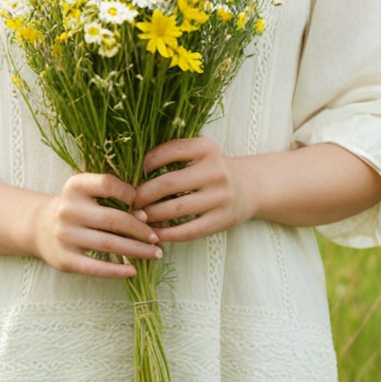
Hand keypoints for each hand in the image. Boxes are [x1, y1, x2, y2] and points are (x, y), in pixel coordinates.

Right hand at [31, 172, 163, 278]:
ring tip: (154, 254)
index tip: (142, 205)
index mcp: (75, 186)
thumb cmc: (76, 208)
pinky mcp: (64, 259)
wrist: (40, 227)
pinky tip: (133, 270)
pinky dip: (117, 270)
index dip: (128, 192)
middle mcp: (67, 209)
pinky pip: (95, 267)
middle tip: (157, 238)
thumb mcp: (87, 194)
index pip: (107, 184)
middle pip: (112, 219)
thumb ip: (113, 198)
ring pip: (109, 243)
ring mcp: (64, 235)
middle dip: (140, 230)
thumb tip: (144, 216)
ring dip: (136, 250)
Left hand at [134, 137, 254, 243]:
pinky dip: (168, 233)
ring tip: (138, 217)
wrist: (249, 187)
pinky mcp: (222, 219)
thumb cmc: (212, 169)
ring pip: (176, 209)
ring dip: (151, 215)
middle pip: (168, 184)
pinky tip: (155, 233)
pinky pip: (188, 230)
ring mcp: (220, 196)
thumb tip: (132, 170)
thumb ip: (172, 154)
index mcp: (205, 148)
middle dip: (143, 195)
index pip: (167, 152)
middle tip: (130, 201)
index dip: (146, 163)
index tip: (136, 173)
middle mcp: (215, 171)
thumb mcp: (199, 153)